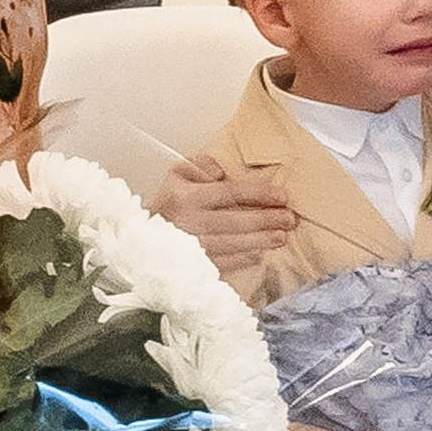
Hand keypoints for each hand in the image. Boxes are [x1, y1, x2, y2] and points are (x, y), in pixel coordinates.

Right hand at [154, 150, 294, 283]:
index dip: (259, 194)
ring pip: (233, 244)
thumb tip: (220, 173)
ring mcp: (192, 247)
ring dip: (261, 240)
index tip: (281, 196)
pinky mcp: (194, 266)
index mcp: (186, 197)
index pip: (229, 193)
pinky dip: (243, 258)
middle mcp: (190, 222)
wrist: (143, 239)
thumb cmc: (168, 204)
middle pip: (236, 220)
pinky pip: (224, 263)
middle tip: (289, 219)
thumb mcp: (177, 175)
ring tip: (281, 237)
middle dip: (266, 219)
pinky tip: (259, 253)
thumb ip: (199, 164)